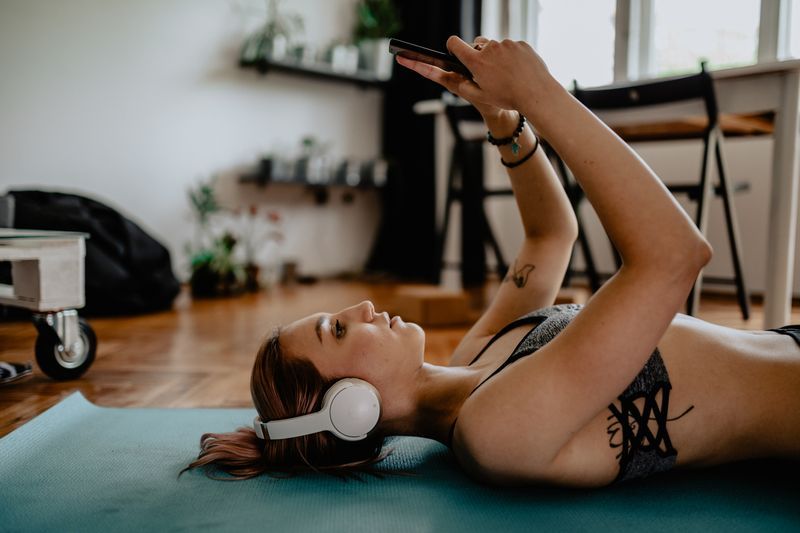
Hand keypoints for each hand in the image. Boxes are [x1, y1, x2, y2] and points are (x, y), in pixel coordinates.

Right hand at [396, 35, 556, 114]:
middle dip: (480, 56)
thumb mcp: (481, 97)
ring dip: (498, 57)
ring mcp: (507, 45)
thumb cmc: (508, 97)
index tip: (454, 50)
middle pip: (478, 46)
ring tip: (507, 75)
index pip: (455, 44)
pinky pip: (512, 48)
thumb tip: (458, 80)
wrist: (536, 93)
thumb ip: (464, 87)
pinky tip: (518, 71)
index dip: (452, 46)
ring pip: (496, 47)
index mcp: (477, 61)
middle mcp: (490, 48)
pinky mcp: (520, 44)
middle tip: (488, 73)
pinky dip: (512, 57)